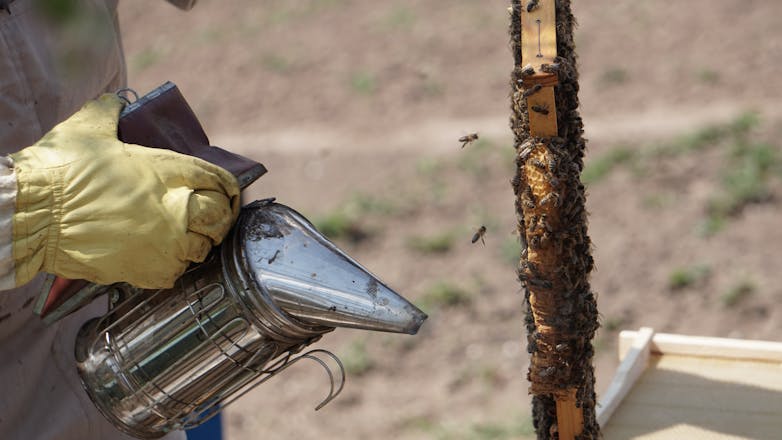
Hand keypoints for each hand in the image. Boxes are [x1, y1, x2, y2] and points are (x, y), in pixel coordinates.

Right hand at [10, 94, 239, 287]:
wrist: (32, 214)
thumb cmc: (60, 170)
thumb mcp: (89, 127)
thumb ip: (110, 111)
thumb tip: (116, 101)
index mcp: (166, 170)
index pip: (217, 178)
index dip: (226, 186)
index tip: (226, 192)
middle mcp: (173, 207)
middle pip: (219, 216)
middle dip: (219, 217)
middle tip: (211, 218)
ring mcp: (163, 242)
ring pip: (201, 248)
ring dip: (197, 243)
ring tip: (185, 239)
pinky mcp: (146, 269)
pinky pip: (176, 273)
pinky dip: (173, 267)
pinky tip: (163, 258)